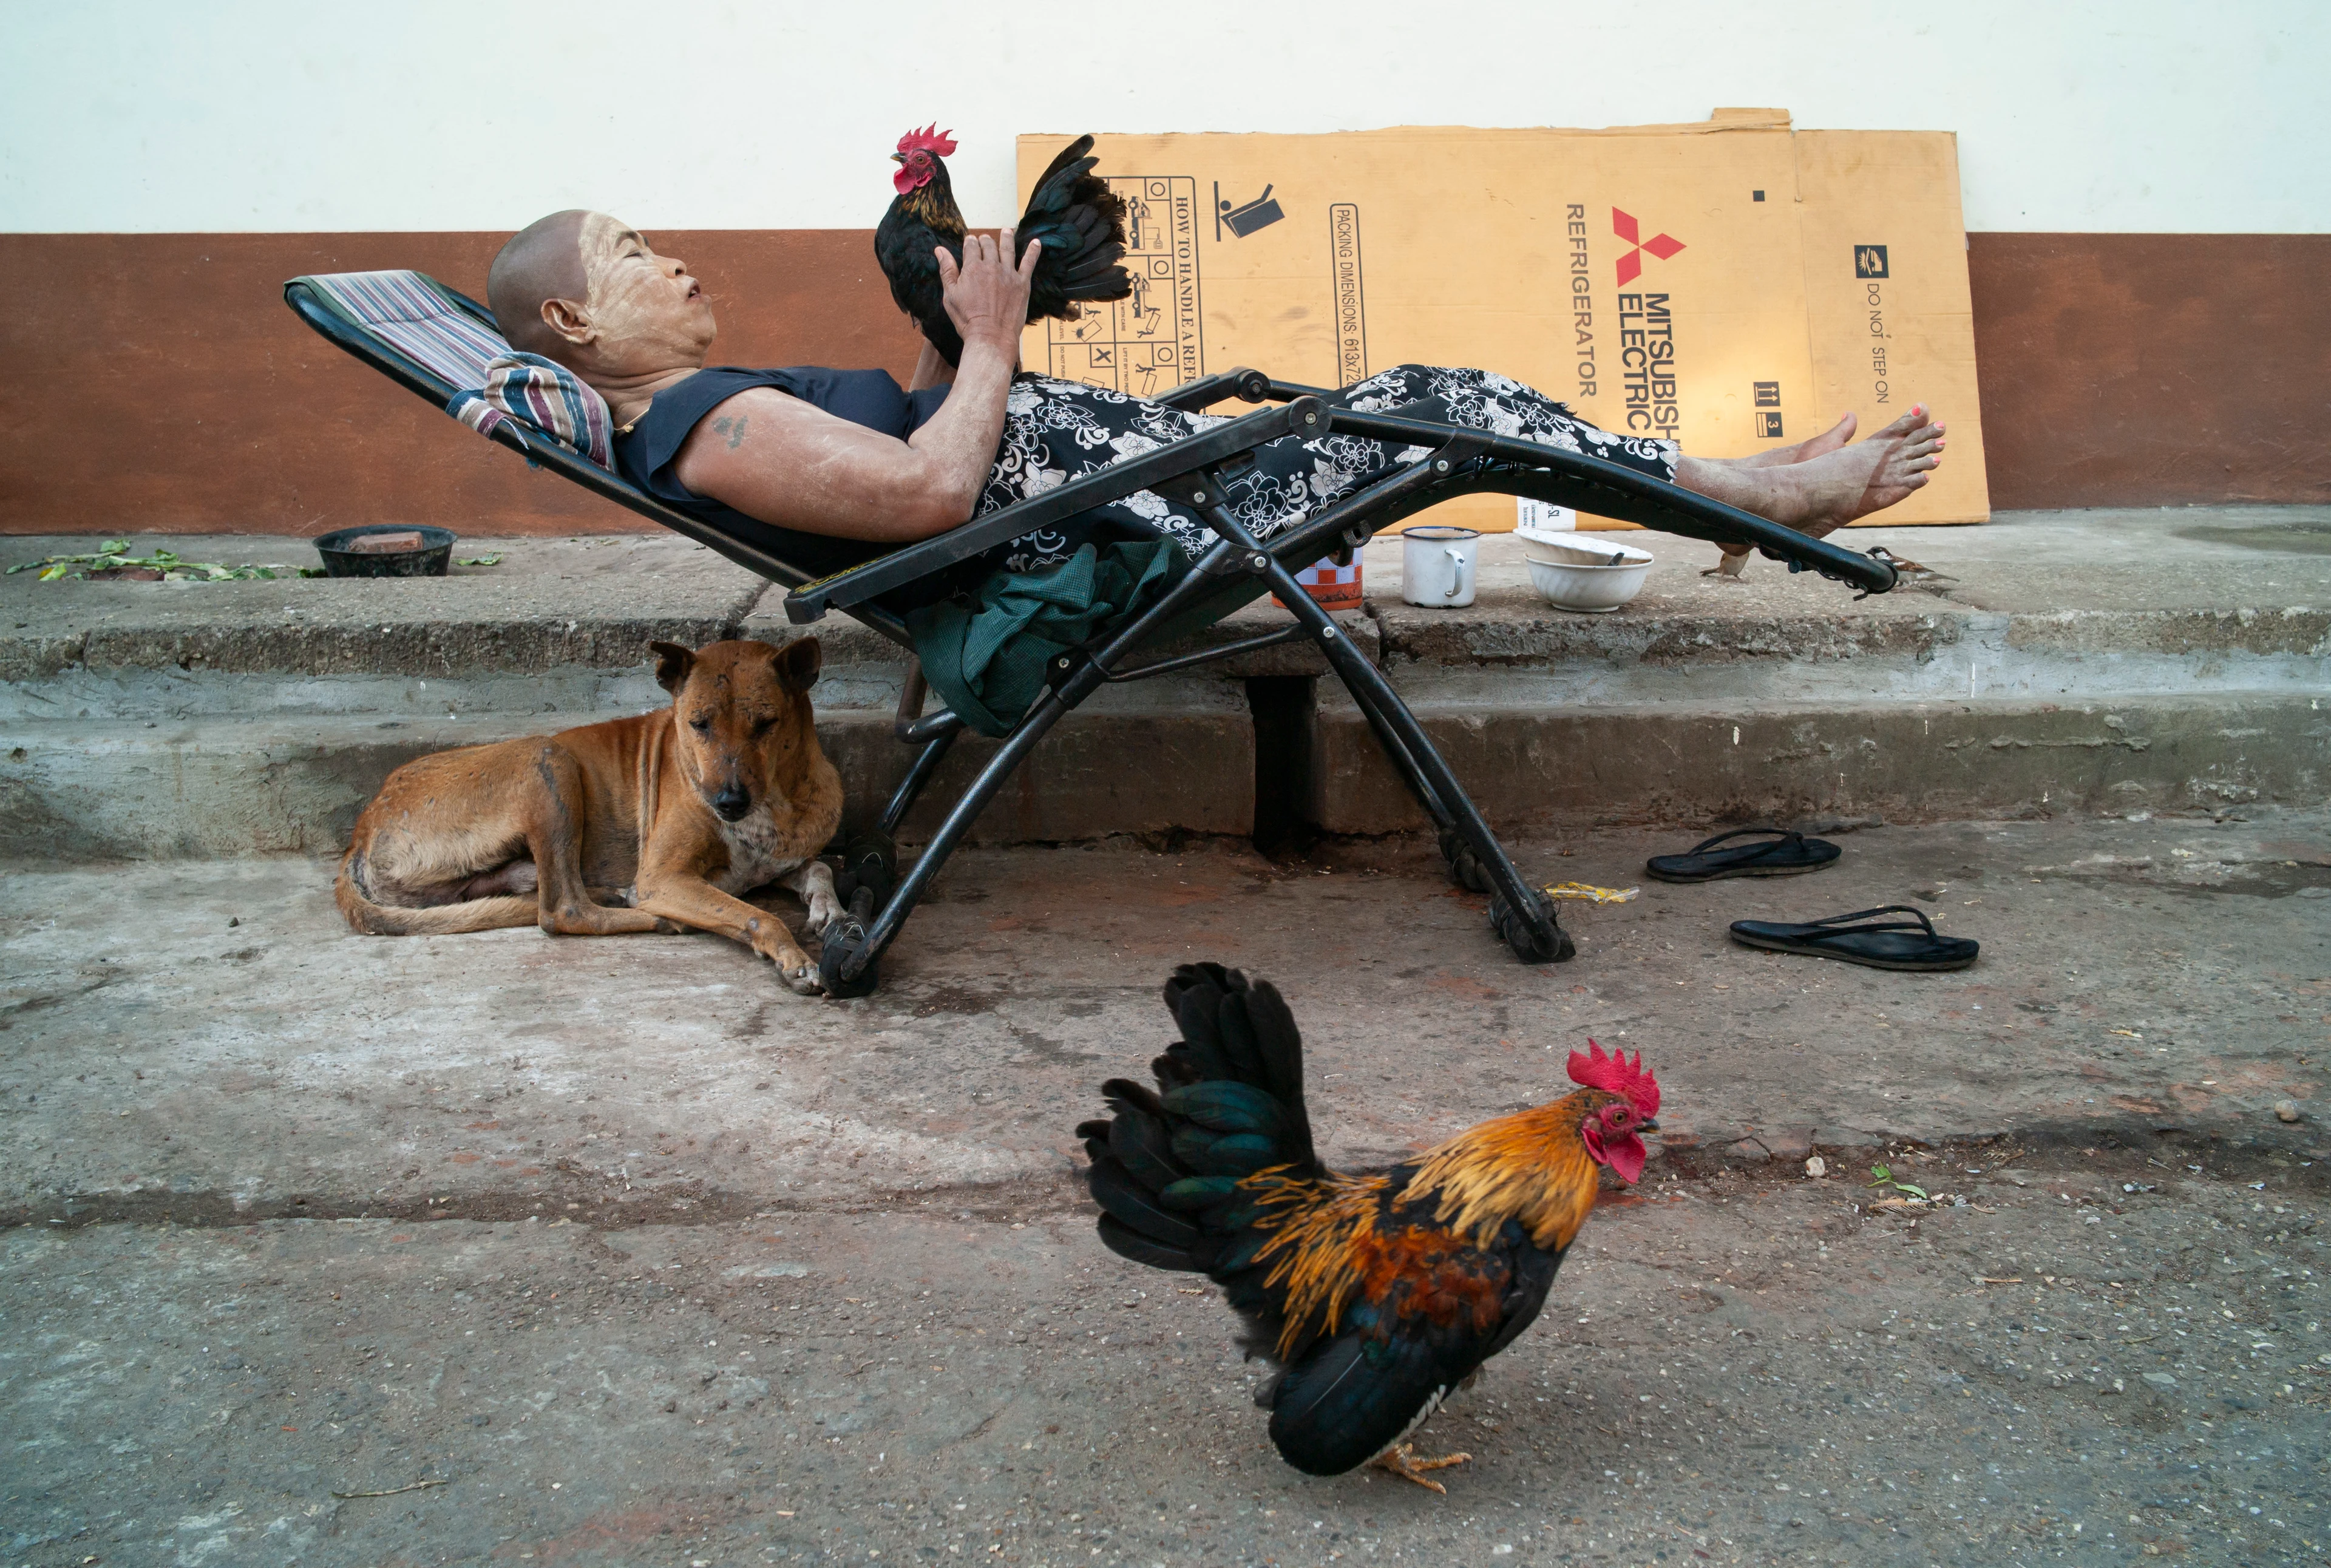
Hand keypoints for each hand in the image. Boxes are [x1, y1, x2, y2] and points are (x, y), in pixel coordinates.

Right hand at [936, 227, 1037, 355]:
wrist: (990, 336)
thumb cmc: (967, 319)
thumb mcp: (950, 295)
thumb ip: (947, 270)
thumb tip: (939, 250)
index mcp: (972, 267)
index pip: (971, 246)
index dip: (970, 242)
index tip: (970, 241)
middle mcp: (991, 266)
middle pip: (989, 245)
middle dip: (985, 240)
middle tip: (985, 240)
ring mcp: (1008, 274)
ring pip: (1008, 249)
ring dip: (1007, 237)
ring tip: (1007, 231)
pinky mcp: (1022, 284)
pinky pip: (1029, 262)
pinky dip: (1033, 251)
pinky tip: (1036, 242)